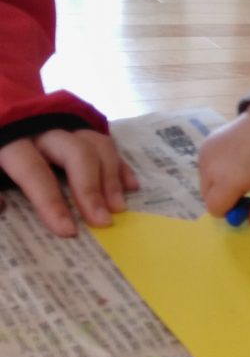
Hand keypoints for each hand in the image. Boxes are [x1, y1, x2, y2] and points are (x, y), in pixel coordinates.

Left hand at [0, 129, 137, 236]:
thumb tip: (2, 208)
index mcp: (12, 142)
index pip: (34, 172)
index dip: (51, 202)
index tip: (69, 230)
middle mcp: (44, 131)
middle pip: (77, 154)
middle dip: (92, 188)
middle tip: (103, 220)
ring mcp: (68, 126)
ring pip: (98, 145)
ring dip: (111, 178)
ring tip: (118, 207)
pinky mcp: (83, 126)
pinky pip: (108, 143)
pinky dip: (120, 166)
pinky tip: (130, 186)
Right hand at [197, 104, 249, 222]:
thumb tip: (248, 219)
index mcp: (228, 181)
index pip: (215, 209)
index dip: (229, 210)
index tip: (243, 202)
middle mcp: (210, 169)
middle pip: (208, 197)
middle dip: (224, 198)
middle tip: (243, 188)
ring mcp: (204, 156)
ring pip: (205, 183)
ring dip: (219, 184)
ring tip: (239, 170)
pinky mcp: (203, 146)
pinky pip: (205, 168)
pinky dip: (215, 170)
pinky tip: (233, 159)